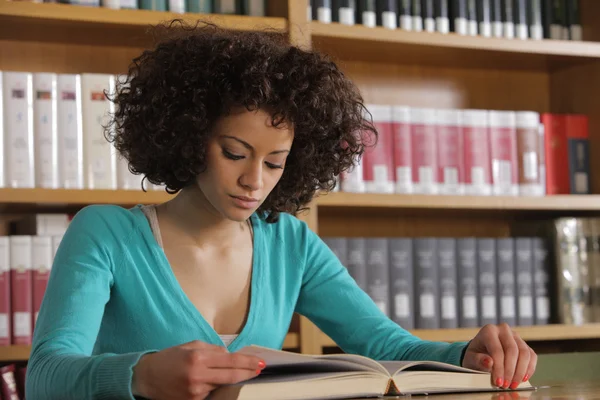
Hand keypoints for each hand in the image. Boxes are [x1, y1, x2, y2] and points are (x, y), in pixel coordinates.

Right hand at [132, 340, 265, 398]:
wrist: (146, 377)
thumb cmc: (169, 358)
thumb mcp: (191, 346)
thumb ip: (212, 349)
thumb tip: (230, 355)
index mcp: (198, 358)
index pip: (231, 360)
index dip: (248, 362)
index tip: (260, 362)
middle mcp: (198, 376)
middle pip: (231, 376)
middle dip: (248, 372)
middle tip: (259, 369)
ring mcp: (196, 392)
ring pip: (222, 385)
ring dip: (229, 378)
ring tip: (234, 371)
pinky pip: (210, 392)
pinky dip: (214, 386)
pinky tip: (210, 381)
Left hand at [461, 323, 536, 389]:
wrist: (481, 352)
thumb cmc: (476, 354)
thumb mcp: (471, 358)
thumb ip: (478, 360)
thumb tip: (488, 362)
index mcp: (489, 330)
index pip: (497, 350)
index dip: (499, 368)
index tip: (498, 382)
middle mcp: (503, 330)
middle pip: (512, 351)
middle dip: (510, 371)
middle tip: (506, 385)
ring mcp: (516, 336)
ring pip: (525, 354)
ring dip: (520, 372)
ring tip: (513, 384)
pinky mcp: (524, 344)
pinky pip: (532, 356)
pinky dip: (529, 369)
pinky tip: (522, 379)